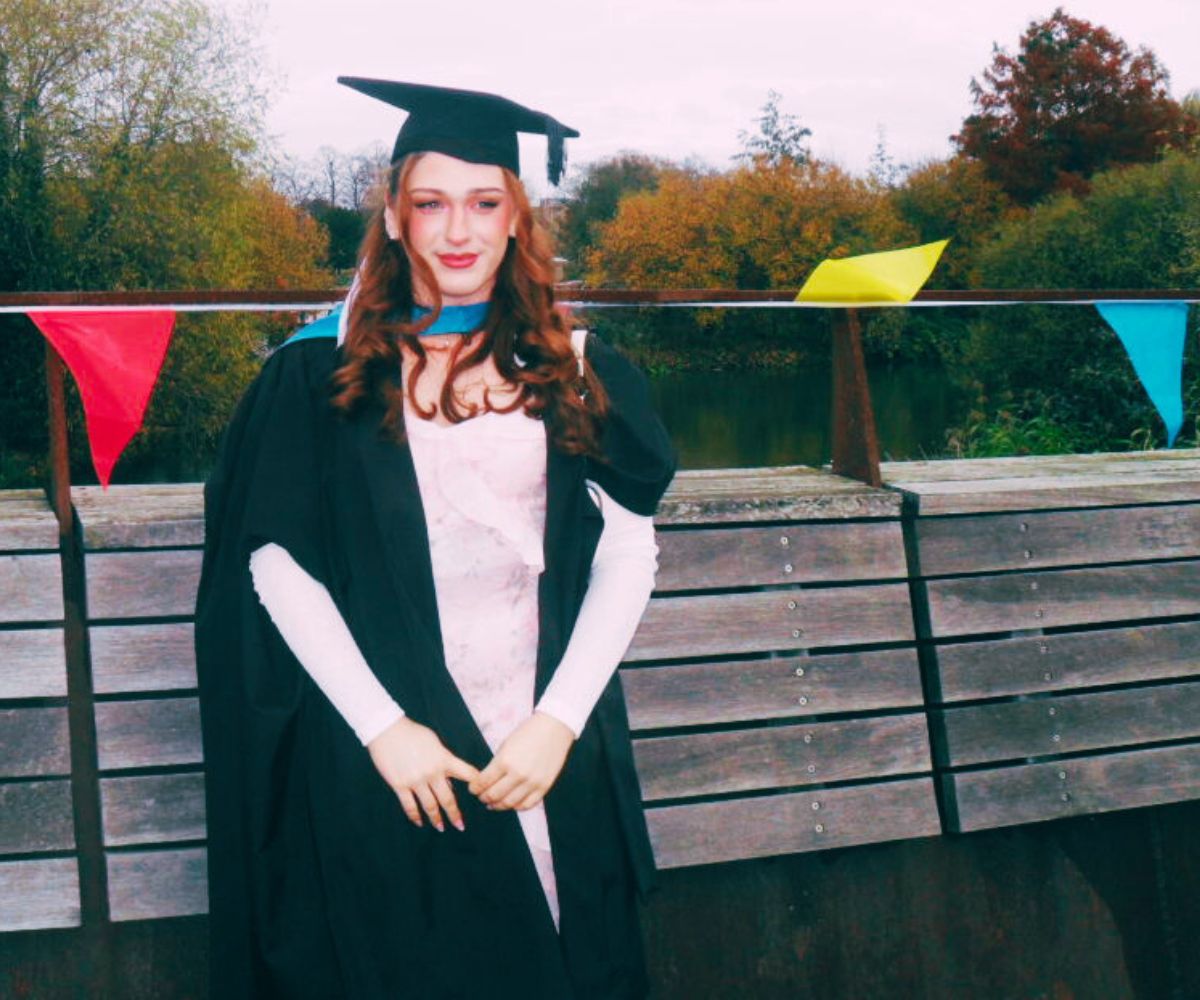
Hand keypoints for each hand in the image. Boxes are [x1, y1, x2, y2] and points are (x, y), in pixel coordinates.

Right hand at [367, 716, 479, 831]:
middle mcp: (432, 772)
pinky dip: (415, 816)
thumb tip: (448, 778)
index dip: (476, 784)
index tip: (481, 794)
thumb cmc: (412, 733)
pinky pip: (409, 806)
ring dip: (436, 818)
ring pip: (429, 805)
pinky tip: (419, 822)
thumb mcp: (435, 743)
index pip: (467, 774)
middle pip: (448, 798)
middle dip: (454, 814)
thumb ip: (443, 759)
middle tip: (460, 825)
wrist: (387, 731)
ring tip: (440, 827)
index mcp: (444, 759)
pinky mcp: (400, 785)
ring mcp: (416, 780)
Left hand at [468, 711, 575, 811]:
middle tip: (481, 797)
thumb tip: (485, 781)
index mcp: (505, 760)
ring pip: (509, 803)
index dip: (474, 788)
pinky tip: (511, 803)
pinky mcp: (544, 787)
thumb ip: (496, 764)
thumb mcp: (506, 745)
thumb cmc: (528, 733)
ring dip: (498, 805)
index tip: (472, 789)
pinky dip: (516, 806)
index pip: (483, 782)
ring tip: (494, 803)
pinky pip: (527, 804)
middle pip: (494, 795)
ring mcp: (532, 782)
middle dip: (484, 797)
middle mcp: (518, 774)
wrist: (554, 728)